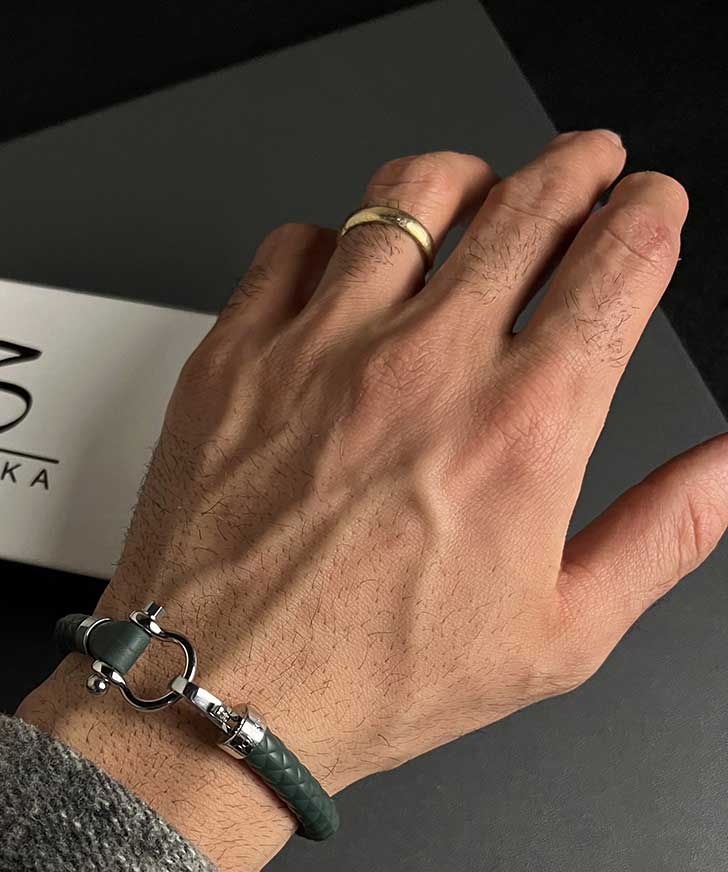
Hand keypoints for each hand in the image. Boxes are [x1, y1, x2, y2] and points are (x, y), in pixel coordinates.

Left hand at [19, 131, 727, 871]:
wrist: (220, 697)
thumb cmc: (371, 679)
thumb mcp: (557, 636)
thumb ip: (661, 535)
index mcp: (520, 427)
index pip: (615, 262)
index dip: (648, 213)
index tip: (650, 206)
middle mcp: (422, 365)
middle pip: (526, 203)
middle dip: (576, 167)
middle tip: (587, 166)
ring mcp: (321, 349)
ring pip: (412, 194)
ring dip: (467, 175)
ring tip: (480, 188)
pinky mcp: (236, 355)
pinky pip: (297, 242)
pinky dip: (338, 237)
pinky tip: (349, 268)